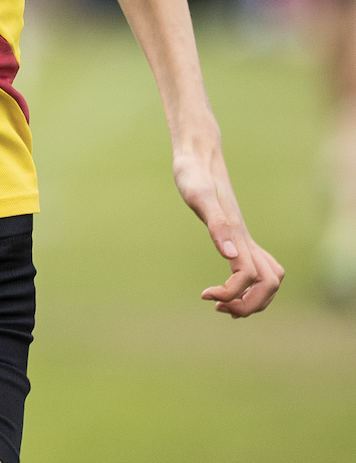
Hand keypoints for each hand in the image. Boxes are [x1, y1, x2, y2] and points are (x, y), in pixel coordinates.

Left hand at [173, 150, 284, 316]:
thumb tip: (230, 256)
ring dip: (252, 299)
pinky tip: (227, 286)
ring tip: (222, 303)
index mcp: (237, 234)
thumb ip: (215, 223)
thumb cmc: (192, 174)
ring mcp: (244, 237)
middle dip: (248, 305)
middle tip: (218, 307)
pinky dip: (249, 286)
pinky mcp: (237, 234)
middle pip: (270, 284)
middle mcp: (245, 238)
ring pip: (270, 278)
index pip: (250, 278)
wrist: (198, 155)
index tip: (205, 294)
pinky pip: (258, 267)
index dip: (231, 293)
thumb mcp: (198, 196)